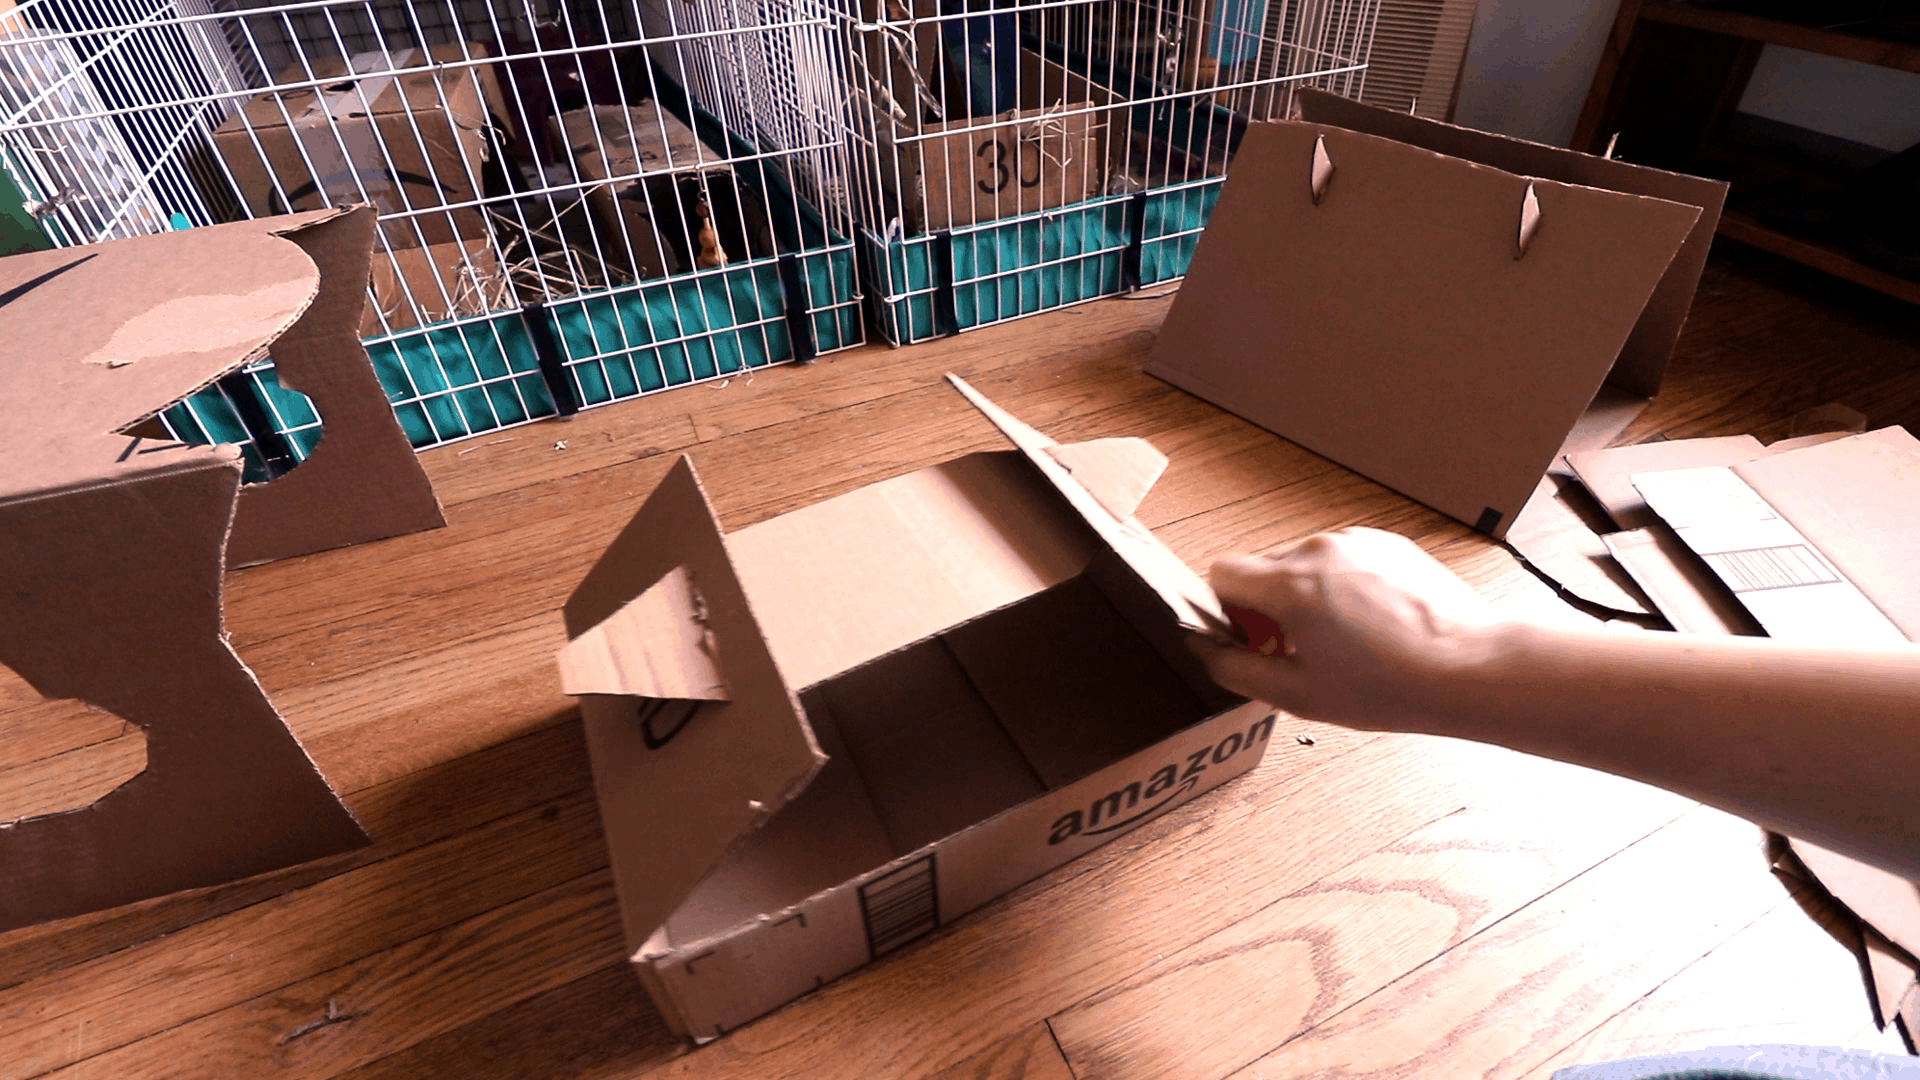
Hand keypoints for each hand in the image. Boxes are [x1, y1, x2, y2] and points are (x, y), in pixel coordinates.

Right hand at [1193, 528, 1501, 730]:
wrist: (1473, 668)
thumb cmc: (1392, 687)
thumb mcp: (1298, 694)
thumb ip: (1235, 667)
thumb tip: (1204, 649)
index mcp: (1289, 583)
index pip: (1222, 571)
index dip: (1227, 609)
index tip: (1251, 638)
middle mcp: (1319, 548)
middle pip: (1265, 567)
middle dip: (1270, 606)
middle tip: (1300, 651)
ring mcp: (1359, 541)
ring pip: (1307, 564)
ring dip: (1310, 597)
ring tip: (1348, 644)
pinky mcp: (1390, 544)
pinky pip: (1346, 561)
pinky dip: (1347, 588)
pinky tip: (1375, 628)